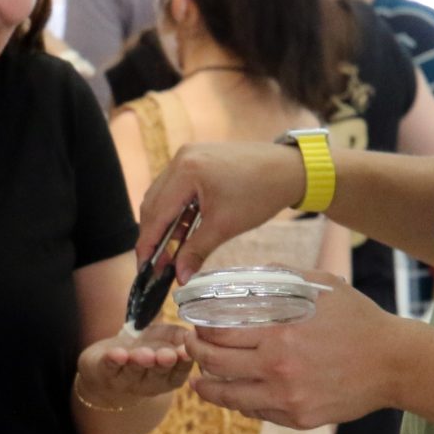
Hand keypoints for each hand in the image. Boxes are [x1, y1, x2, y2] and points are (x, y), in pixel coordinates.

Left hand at [80, 324, 195, 409]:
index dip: (183, 364)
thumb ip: (180, 336)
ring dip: (138, 362)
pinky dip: (112, 360)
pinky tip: (117, 354)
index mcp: (169, 378)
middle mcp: (149, 383)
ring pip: (133, 372)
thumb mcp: (167, 339)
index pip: (179, 373)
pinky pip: (108, 367)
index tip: (185, 353)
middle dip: (162, 364)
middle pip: (157, 374)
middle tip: (166, 356)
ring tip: (143, 354)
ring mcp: (125, 381)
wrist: (113, 359)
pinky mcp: (103, 373)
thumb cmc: (148, 347)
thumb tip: (191, 333)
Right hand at [136, 141, 311, 280]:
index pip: (156, 213)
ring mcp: (188, 155)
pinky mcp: (197, 158)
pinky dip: (177, 210)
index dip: (147, 243)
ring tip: (172, 249)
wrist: (289, 170)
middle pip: (153, 203)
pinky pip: (176, 187)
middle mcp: (181, 158)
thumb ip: (196, 251)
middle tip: (157, 263)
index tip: (144, 266)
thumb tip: (180, 277)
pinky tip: (184, 229)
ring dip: (165, 223)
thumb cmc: (261, 193)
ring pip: (163, 195)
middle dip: (154, 235)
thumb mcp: (225, 226)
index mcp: (186, 171)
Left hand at [181, 272, 415, 429]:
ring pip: (228, 396)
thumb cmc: (357, 319)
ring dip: (206, 387)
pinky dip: (239, 402)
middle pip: (215, 364)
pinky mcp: (298, 417)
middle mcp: (278, 369)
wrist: (394, 363)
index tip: (194, 324)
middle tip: (190, 347)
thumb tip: (244, 273)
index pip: (218, 333)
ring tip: (198, 381)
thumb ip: (281, 277)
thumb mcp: (321, 286)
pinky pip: (256, 411)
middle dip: (196, 354)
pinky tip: (234, 393)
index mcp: (279, 334)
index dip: (200, 329)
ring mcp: (287, 397)